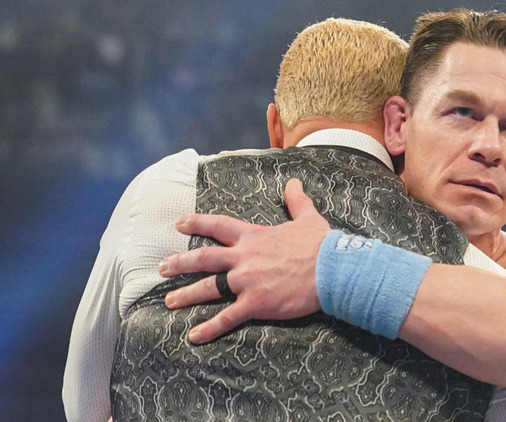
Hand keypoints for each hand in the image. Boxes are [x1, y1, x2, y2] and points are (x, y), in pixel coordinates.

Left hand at [158, 178, 330, 343]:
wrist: (332, 269)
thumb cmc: (321, 245)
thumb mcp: (307, 217)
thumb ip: (296, 200)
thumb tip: (294, 182)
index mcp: (254, 236)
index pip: (218, 226)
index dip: (197, 222)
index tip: (179, 224)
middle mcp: (244, 257)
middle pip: (204, 258)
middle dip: (180, 262)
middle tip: (162, 268)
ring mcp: (247, 281)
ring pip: (209, 288)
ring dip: (186, 294)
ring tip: (169, 301)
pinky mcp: (255, 303)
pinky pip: (227, 317)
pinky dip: (209, 327)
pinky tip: (194, 335)